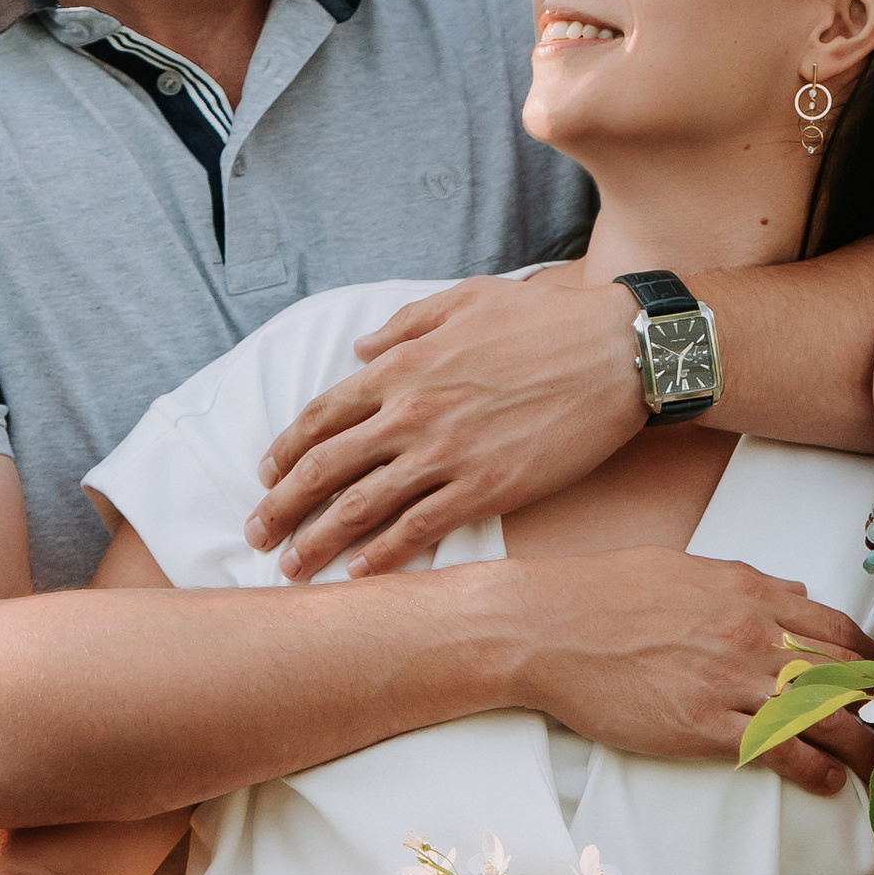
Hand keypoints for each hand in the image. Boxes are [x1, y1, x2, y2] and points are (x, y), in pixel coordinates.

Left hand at [247, 273, 640, 578]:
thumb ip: (405, 325)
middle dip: (281, 506)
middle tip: (255, 534)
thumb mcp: (465, 300)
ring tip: (291, 566)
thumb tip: (358, 352)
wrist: (618, 353)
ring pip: (361, 507)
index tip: (266, 475)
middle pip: (325, 468)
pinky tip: (359, 574)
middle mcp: (412, 412)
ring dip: (318, 541)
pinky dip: (382, 555)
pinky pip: (418, 529)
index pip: (322, 416)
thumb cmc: (545, 321)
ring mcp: (446, 454)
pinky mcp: (485, 488)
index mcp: (402, 366)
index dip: (285, 450)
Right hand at [513, 547, 873, 801]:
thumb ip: (748, 581)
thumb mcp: (685, 569)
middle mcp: (751, 636)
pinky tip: (829, 782)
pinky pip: (778, 752)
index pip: (836, 629)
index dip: (870, 659)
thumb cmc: (605, 593)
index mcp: (749, 595)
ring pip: (822, 717)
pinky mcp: (703, 727)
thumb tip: (793, 591)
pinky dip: (813, 769)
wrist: (547, 628)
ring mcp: (729, 683)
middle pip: (842, 675)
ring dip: (860, 746)